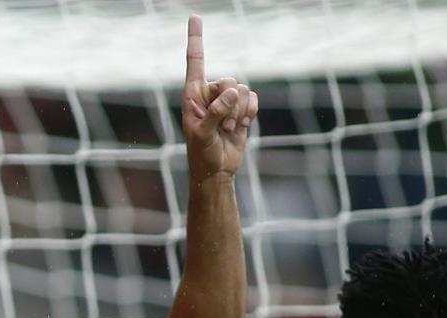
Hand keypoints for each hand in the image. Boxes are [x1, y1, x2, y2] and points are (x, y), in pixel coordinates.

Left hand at [181, 16, 257, 178]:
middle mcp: (209, 93)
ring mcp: (226, 101)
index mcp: (192, 94)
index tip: (194, 16)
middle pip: (229, 80)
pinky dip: (250, 113)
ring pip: (243, 90)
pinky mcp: (241, 110)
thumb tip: (233, 93)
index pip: (195, 61)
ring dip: (239, 114)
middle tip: (221, 126)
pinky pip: (253, 99)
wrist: (217, 172)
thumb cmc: (202, 154)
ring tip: (228, 130)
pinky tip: (240, 127)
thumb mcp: (203, 134)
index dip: (196, 39)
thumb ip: (216, 112)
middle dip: (229, 104)